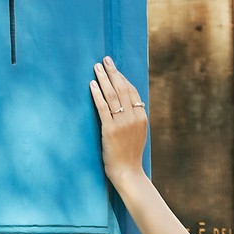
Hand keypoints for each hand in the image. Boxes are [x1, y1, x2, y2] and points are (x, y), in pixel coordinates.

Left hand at [90, 56, 147, 190]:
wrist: (127, 173)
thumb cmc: (130, 155)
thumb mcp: (137, 134)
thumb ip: (134, 119)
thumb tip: (126, 104)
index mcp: (142, 118)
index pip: (132, 92)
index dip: (123, 78)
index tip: (115, 69)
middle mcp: (134, 118)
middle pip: (122, 89)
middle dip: (113, 72)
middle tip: (105, 60)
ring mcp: (122, 123)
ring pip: (112, 95)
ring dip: (103, 79)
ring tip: (96, 67)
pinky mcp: (110, 130)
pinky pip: (103, 107)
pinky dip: (97, 94)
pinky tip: (92, 84)